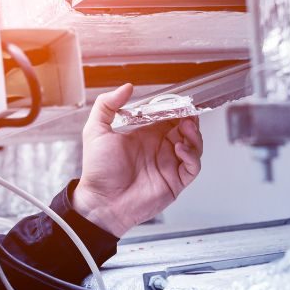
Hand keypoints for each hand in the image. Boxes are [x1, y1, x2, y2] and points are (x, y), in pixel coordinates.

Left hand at [72, 84, 202, 236]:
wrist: (101, 202)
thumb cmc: (98, 171)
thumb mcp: (96, 131)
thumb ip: (107, 105)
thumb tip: (126, 87)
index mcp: (144, 136)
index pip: (167, 117)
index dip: (175, 108)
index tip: (178, 100)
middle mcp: (158, 149)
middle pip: (184, 129)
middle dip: (189, 118)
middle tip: (188, 111)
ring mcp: (168, 165)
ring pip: (193, 145)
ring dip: (194, 134)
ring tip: (186, 127)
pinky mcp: (175, 181)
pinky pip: (193, 166)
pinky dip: (192, 155)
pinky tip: (181, 148)